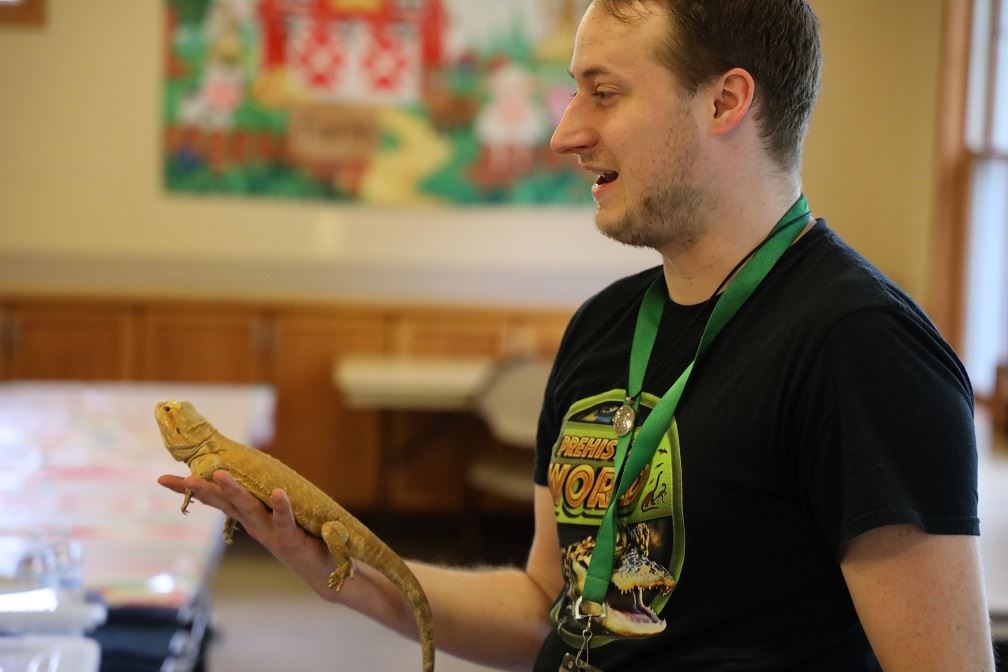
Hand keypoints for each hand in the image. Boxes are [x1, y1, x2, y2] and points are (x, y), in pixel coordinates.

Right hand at [156, 471, 336, 597]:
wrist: (328, 574)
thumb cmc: (305, 539)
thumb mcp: (280, 518)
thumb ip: (266, 501)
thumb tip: (255, 472)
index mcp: (250, 518)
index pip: (218, 500)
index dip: (193, 490)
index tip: (164, 479)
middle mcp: (255, 525)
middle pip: (226, 504)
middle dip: (204, 490)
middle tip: (183, 478)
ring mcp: (271, 533)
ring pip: (249, 509)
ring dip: (234, 492)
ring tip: (219, 474)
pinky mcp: (291, 539)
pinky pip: (285, 520)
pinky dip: (281, 506)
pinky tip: (277, 493)